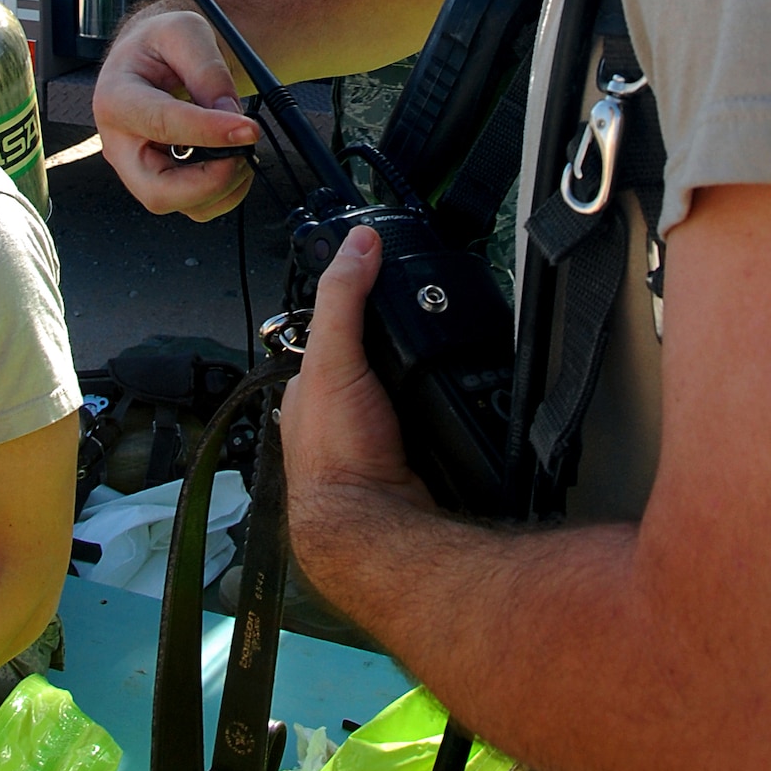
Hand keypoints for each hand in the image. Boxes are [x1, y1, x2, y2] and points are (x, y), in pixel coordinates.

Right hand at [93, 7, 258, 219]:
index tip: (247, 129)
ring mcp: (137, 168)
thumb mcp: (185, 32)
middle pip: (156, 190)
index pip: (161, 124)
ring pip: (179, 204)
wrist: (155, 56)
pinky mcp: (159, 182)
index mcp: (116, 98)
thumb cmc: (162, 43)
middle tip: (244, 152)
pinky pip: (195, 206)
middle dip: (209, 182)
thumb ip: (206, 69)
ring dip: (223, 187)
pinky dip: (224, 192)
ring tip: (243, 148)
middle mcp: (119, 143)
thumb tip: (228, 113)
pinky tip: (234, 158)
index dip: (208, 131)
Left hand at [280, 227, 433, 596]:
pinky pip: (431, 420)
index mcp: (312, 388)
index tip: (389, 279)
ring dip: (428, 379)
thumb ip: (343, 300)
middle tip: (434, 324)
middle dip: (402, 346)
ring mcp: (376, 438)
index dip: (361, 307)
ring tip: (450, 362)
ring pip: (407, 390)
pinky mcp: (410, 459)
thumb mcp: (333, 360)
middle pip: (377, 359)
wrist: (376, 528)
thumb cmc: (338, 458)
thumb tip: (359, 243)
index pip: (337, 330)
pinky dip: (445, 408)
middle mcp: (340, 413)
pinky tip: (457, 402)